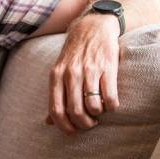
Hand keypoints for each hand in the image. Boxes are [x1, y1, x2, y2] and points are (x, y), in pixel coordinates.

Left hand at [46, 13, 120, 134]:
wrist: (93, 26)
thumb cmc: (75, 53)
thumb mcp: (60, 70)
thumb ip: (55, 96)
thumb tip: (48, 122)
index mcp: (57, 75)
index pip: (56, 109)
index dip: (65, 126)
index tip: (74, 131)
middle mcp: (71, 73)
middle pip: (75, 111)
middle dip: (84, 124)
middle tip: (90, 123)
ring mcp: (90, 70)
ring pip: (92, 106)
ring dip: (97, 115)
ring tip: (99, 112)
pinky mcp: (108, 67)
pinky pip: (109, 97)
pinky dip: (111, 107)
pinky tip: (110, 103)